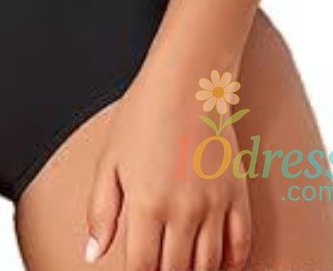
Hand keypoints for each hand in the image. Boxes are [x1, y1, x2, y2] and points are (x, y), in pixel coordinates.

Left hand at [83, 72, 251, 270]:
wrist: (188, 81)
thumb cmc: (143, 114)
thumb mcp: (110, 159)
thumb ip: (101, 211)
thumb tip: (92, 254)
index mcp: (146, 203)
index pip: (142, 268)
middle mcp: (182, 211)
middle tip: (158, 267)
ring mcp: (214, 205)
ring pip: (208, 266)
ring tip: (182, 268)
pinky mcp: (237, 195)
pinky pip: (240, 246)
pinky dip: (231, 265)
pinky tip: (219, 266)